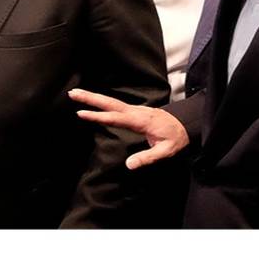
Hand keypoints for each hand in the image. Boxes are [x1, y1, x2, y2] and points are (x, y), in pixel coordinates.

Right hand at [69, 88, 187, 168]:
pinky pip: (115, 104)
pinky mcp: (134, 111)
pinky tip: (93, 100)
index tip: (81, 113)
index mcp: (139, 120)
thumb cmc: (175, 138)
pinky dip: (102, 101)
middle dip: (90, 98)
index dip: (98, 116)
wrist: (185, 124)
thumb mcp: (165, 151)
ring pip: (111, 101)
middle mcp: (134, 111)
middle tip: (72, 93)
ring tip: (76, 94)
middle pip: (109, 103)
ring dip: (93, 97)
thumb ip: (147, 158)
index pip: (114, 118)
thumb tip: (128, 165)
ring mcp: (134, 109)